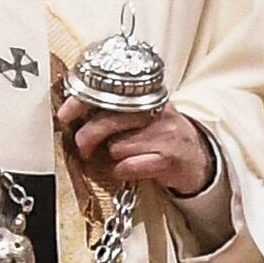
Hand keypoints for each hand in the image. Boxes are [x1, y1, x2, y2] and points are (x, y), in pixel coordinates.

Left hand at [64, 98, 220, 208]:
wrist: (198, 159)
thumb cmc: (161, 136)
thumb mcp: (142, 116)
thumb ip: (114, 111)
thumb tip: (73, 113)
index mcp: (147, 96)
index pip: (110, 92)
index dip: (83, 101)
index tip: (65, 113)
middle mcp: (157, 111)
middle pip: (109, 119)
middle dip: (88, 136)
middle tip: (82, 146)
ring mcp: (164, 135)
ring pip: (117, 146)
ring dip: (111, 156)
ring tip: (120, 156)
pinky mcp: (167, 160)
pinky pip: (128, 166)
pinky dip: (122, 170)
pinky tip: (128, 168)